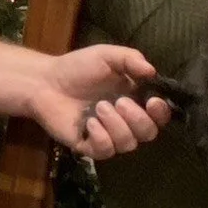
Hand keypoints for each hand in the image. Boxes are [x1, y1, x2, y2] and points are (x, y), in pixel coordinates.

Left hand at [31, 45, 170, 159]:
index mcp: (134, 100)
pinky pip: (105, 152)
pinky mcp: (89, 146)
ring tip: (98, 108)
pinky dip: (101, 138)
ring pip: (128, 144)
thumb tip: (153, 72)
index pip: (159, 115)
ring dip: (116, 126)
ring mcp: (107, 135)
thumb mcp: (106, 56)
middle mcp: (125, 121)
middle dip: (137, 119)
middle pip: (148, 133)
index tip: (153, 102)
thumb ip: (131, 59)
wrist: (45, 81)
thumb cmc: (77, 68)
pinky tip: (89, 124)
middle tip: (119, 102)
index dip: (161, 112)